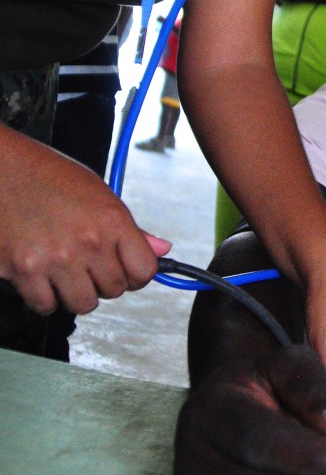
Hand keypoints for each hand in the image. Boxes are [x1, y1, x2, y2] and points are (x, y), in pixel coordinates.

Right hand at [0, 123, 169, 314]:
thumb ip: (131, 228)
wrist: (2, 168)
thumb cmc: (48, 175)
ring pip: (83, 304)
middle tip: (90, 264)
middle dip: (105, 281)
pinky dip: (45, 298)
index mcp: (112, 219)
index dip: (137, 273)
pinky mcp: (24, 271)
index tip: (127, 269)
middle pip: (115, 290)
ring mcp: (56, 258)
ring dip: (77, 293)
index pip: (145, 270)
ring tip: (67, 271)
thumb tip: (161, 250)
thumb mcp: (98, 192)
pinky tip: (44, 276)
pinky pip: (46, 306)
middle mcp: (88, 241)